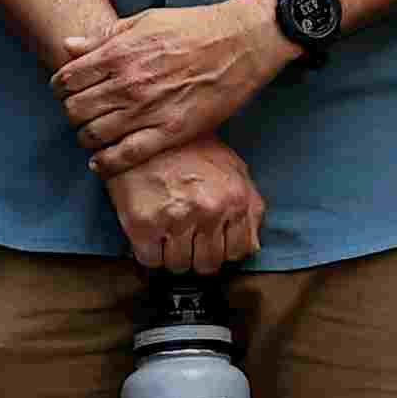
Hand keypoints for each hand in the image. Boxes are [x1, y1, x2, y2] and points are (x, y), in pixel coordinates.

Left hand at [55, 0, 284, 173]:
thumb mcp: (146, 20)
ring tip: (94, 135)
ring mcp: (148, 109)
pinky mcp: (171, 131)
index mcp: (120, 53)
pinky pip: (126, 155)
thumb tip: (69, 46)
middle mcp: (128, 83)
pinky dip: (106, 163)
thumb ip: (105, 36)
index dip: (60, 88)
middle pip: (74, 110)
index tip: (67, 92)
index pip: (66, 80)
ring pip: (94, 135)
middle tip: (82, 114)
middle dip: (72, 113)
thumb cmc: (196, 27)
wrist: (243, 42)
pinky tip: (100, 162)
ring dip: (87, 137)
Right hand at [106, 133, 265, 274]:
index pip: (239, 252)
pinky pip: (150, 261)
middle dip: (198, 255)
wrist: (147, 131)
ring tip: (168, 233)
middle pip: (208, 264)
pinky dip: (150, 254)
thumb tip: (252, 245)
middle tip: (188, 238)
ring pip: (179, 266)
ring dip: (173, 255)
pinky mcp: (143, 225)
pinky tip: (151, 234)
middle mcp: (209, 212)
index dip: (224, 250)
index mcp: (235, 200)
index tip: (213, 243)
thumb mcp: (234, 169)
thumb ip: (251, 207)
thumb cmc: (191, 149)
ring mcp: (176, 219)